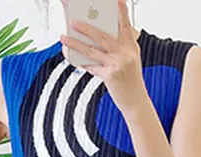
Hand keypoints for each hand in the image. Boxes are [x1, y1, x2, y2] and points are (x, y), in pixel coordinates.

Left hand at [60, 0, 146, 114]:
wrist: (136, 102)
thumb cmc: (130, 80)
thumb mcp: (130, 61)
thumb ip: (118, 49)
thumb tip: (95, 40)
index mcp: (131, 47)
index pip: (125, 26)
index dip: (122, 12)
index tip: (118, 0)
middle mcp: (125, 53)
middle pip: (102, 37)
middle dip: (86, 28)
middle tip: (73, 21)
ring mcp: (118, 64)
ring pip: (92, 51)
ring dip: (75, 43)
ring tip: (63, 37)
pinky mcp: (111, 76)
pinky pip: (92, 67)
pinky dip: (81, 62)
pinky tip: (71, 57)